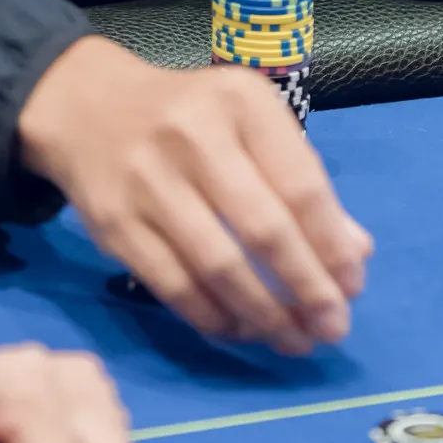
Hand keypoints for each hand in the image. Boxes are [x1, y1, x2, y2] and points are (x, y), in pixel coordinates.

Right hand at [19, 37, 373, 355]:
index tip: (352, 287)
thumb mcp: (249, 125)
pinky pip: (174, 286)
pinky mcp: (115, 224)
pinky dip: (214, 317)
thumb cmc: (190, 118)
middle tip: (332, 328)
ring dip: (263, 315)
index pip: (300, 183)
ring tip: (293, 340)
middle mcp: (194, 135)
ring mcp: (148, 181)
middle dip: (306, 288)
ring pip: (217, 267)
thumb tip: (354, 254)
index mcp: (241, 102)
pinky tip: (241, 330)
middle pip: (262, 228)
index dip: (331, 244)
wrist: (87, 108)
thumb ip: (300, 180)